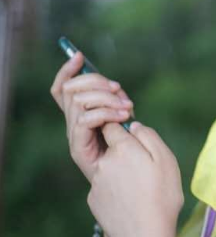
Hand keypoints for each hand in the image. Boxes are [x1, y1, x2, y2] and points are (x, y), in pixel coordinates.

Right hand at [50, 51, 134, 182]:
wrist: (131, 180)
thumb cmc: (129, 147)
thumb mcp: (122, 116)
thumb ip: (114, 101)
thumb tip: (114, 86)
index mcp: (81, 113)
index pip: (62, 88)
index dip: (67, 71)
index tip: (79, 55)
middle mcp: (73, 122)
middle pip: (71, 89)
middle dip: (97, 82)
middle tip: (119, 89)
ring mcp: (75, 135)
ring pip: (80, 101)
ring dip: (106, 99)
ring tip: (127, 108)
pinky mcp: (79, 147)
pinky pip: (85, 120)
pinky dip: (105, 114)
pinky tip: (122, 117)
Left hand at [86, 121, 182, 236]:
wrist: (144, 236)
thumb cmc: (161, 195)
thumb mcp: (166, 159)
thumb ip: (149, 136)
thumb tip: (134, 125)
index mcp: (123, 148)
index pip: (112, 126)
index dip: (123, 129)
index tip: (136, 140)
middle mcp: (105, 162)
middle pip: (112, 148)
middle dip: (125, 153)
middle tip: (144, 169)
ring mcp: (97, 182)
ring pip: (108, 167)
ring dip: (120, 171)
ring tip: (139, 187)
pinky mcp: (93, 199)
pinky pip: (105, 185)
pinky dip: (115, 188)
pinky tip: (129, 200)